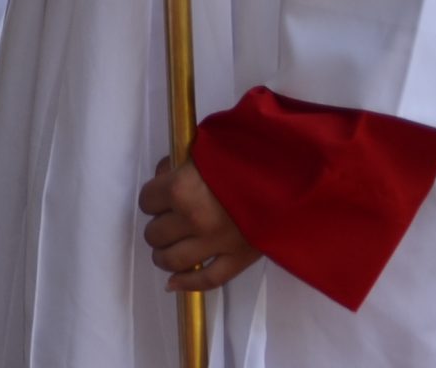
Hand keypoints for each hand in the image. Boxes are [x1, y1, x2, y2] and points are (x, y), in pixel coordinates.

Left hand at [139, 157, 261, 291]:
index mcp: (180, 188)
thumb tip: (160, 177)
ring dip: (163, 256)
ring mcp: (215, 243)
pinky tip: (173, 284)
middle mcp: (193, 218)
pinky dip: (186, 283)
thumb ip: (176, 166)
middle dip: (157, 228)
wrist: (289, 177)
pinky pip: (207, 279)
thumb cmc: (241, 157)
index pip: (146, 202)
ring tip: (166, 251)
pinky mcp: (238, 259)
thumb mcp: (202, 151)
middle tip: (166, 224)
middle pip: (155, 233)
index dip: (151, 200)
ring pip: (173, 260)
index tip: (158, 200)